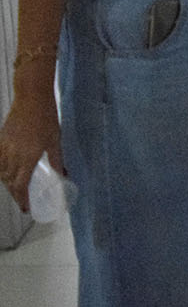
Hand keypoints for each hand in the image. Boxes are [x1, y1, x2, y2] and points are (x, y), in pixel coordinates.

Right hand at [0, 93, 63, 213]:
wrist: (31, 98)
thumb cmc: (46, 118)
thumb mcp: (55, 140)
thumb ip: (57, 160)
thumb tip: (63, 174)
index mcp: (27, 158)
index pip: (21, 186)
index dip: (22, 199)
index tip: (26, 208)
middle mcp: (12, 156)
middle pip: (9, 182)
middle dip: (15, 193)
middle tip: (23, 199)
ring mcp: (3, 148)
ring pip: (1, 172)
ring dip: (8, 182)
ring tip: (17, 186)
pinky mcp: (0, 140)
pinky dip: (1, 169)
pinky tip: (7, 170)